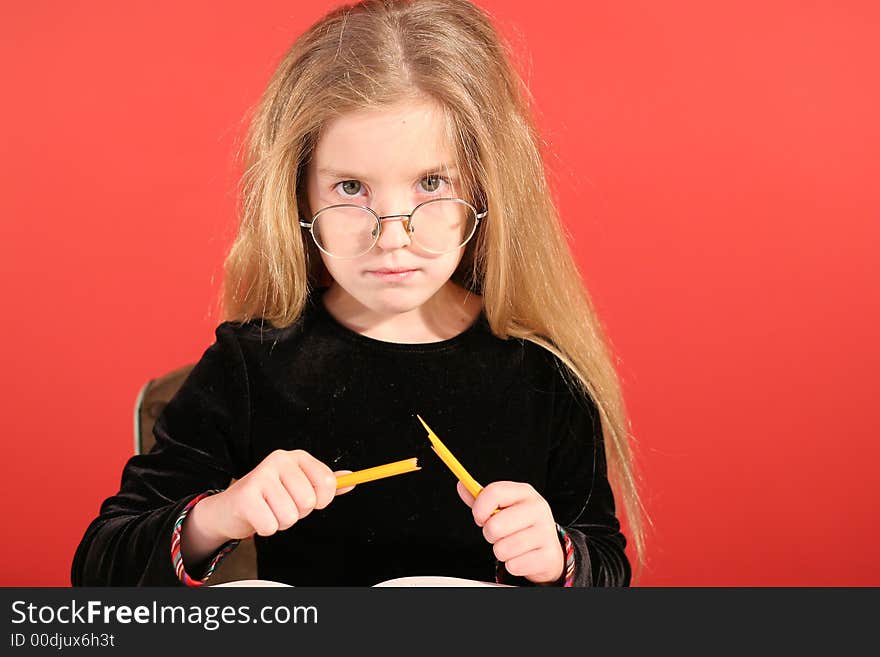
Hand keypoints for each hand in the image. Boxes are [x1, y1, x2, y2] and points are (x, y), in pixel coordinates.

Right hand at [200, 449, 355, 540]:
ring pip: (290, 516)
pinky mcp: (246, 496)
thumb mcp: (300, 486)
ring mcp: (261, 475)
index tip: (310, 500)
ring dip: (282, 521)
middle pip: (309, 501)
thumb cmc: (270, 497)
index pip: (327, 482)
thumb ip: (325, 483)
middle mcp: (279, 460)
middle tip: (282, 505)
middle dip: (299, 512)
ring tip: (270, 510)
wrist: (231, 507)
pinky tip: (258, 517)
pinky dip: (267, 528)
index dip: (322, 500)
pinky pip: (271, 525)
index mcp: (297, 457)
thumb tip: (352, 479)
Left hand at [457, 480, 563, 584]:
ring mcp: (545, 532)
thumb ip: (482, 498)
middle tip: (499, 534)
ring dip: (501, 552)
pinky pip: (514, 565)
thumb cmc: (521, 525)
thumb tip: (462, 485)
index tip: (479, 517)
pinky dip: (512, 565)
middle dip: (490, 534)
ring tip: (511, 546)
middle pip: (495, 525)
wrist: (549, 548)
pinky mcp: (547, 556)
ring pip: (503, 548)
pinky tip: (521, 557)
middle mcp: (537, 509)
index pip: (494, 492)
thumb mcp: (505, 507)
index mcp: (525, 492)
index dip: (479, 507)